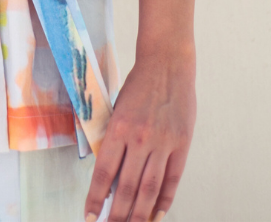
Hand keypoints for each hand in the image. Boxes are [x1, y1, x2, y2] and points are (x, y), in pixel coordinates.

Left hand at [84, 45, 196, 221]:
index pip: (103, 173)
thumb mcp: (118, 108)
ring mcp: (162, 143)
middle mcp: (139, 138)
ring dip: (139, 214)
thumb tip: (108, 174)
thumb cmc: (138, 84)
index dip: (95, 198)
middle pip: (126, 188)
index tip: (89, 216)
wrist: (167, 63)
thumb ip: (114, 138)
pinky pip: (171, 180)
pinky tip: (156, 215)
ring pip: (148, 189)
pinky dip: (163, 201)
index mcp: (118, 128)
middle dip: (117, 214)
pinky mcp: (181, 144)